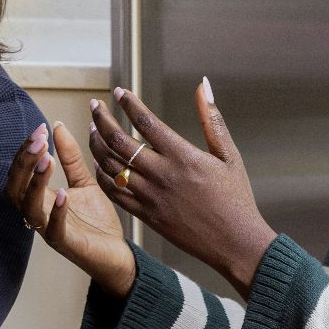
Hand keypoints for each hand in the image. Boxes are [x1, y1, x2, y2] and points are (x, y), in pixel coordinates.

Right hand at [4, 122, 137, 296]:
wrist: (118, 255)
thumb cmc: (97, 222)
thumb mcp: (84, 182)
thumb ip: (70, 157)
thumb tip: (57, 126)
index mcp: (40, 198)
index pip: (19, 172)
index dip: (25, 150)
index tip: (40, 129)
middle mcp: (39, 213)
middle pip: (15, 187)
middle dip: (24, 162)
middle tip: (39, 140)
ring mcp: (50, 229)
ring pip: (28, 207)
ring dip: (35, 182)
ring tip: (48, 159)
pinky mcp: (67, 244)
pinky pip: (54, 229)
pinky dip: (56, 211)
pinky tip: (63, 193)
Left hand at [86, 79, 277, 297]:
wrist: (234, 243)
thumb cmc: (236, 197)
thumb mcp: (229, 155)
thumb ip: (211, 119)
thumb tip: (204, 85)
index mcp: (183, 156)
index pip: (146, 122)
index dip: (128, 103)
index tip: (118, 91)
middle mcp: (162, 175)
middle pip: (119, 141)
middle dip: (102, 119)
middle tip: (95, 106)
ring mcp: (151, 197)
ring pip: (112, 166)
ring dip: (97, 144)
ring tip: (92, 129)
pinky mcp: (146, 215)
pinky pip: (115, 193)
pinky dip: (103, 175)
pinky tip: (99, 163)